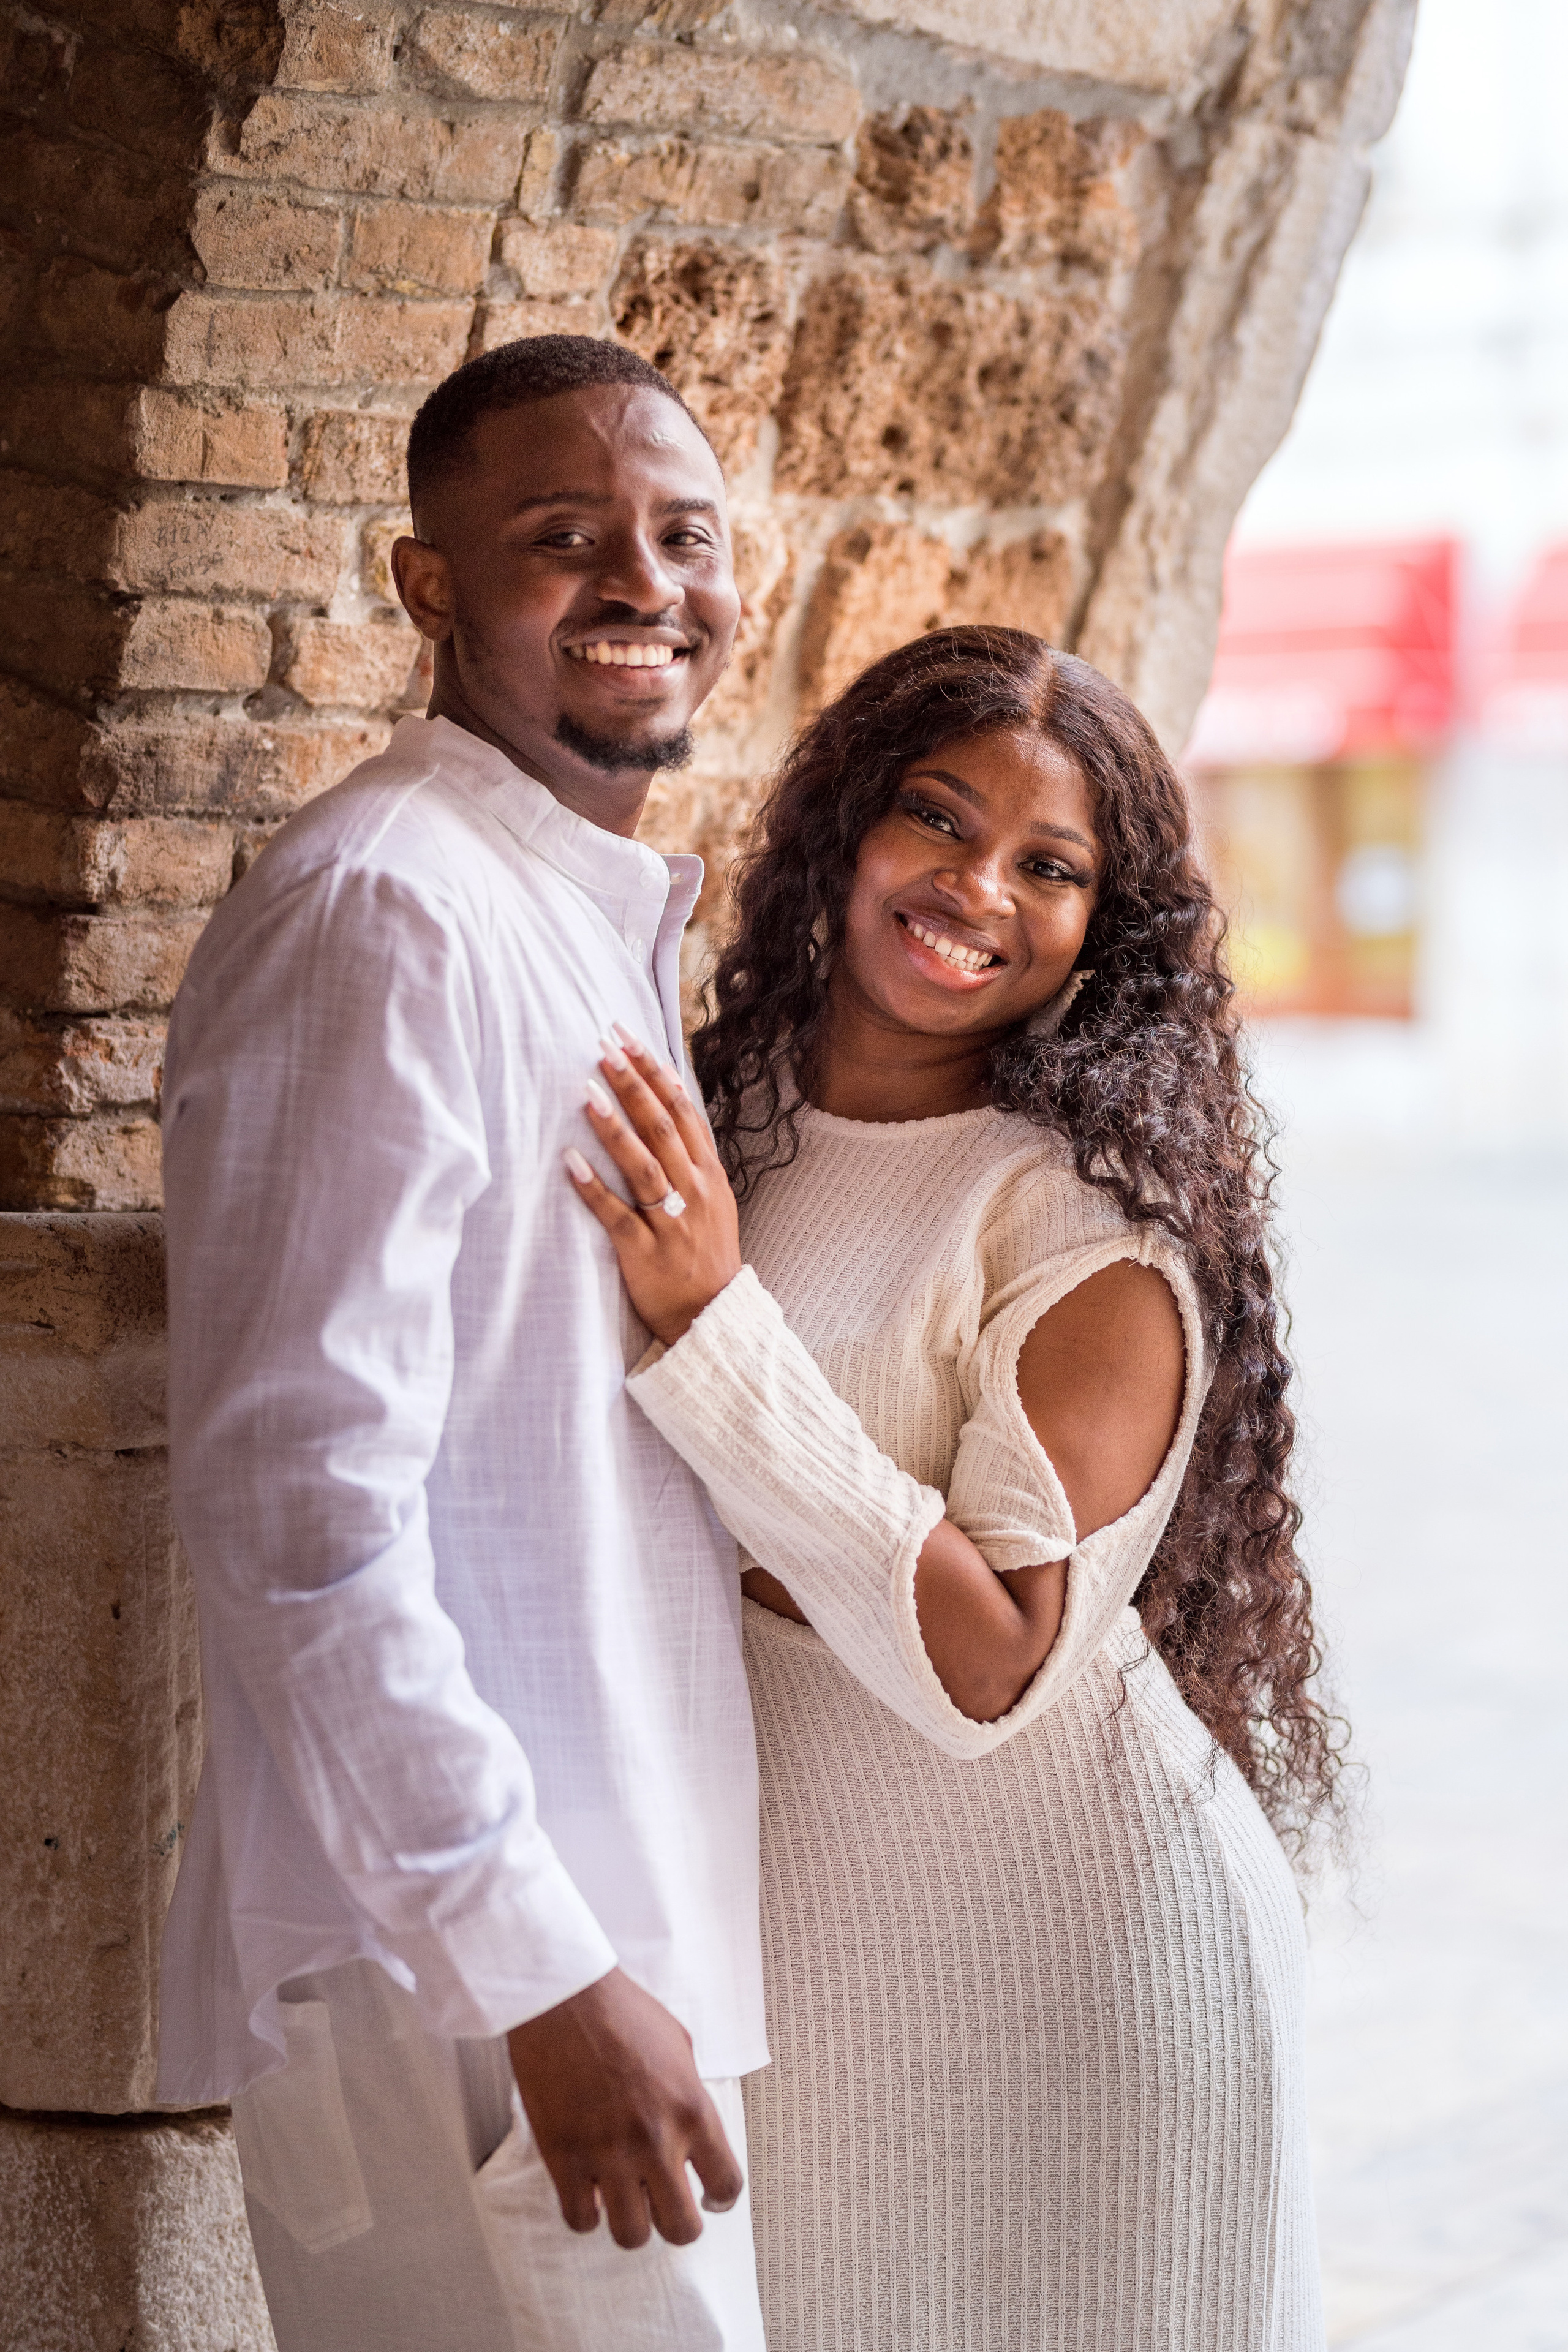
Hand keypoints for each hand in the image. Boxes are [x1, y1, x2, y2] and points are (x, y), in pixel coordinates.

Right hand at [506, 1967, 743, 2247]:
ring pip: (631, 2236)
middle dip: (676, 2224)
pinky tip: (588, 2189)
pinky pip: (580, 2219)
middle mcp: (656, 2141)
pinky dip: (586, 2212)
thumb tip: (690, 2134)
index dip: (720, 2200)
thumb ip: (689, 2095)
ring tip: (623, 2199)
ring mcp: (608, 2154)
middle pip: (682, 2229)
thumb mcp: (679, 2046)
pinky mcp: (564, 2158)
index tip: (708, 2199)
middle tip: (663, 2204)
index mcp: (693, 2109)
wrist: (564, 1997)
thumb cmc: (622, 2011)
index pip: (727, 2184)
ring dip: (630, 2222)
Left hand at [565, 1025, 741, 1345]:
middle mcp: (694, 1191)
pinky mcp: (645, 1253)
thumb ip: (691, 1153)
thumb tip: (665, 1097)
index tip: (628, 1037)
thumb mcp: (713, 1197)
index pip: (682, 1110)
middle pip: (662, 1128)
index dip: (654, 1071)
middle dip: (633, 1085)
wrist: (715, 1315)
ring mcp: (672, 1222)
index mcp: (709, 1173)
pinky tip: (570, 1163)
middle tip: (604, 1048)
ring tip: (588, 1092)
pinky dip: (594, 1189)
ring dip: (615, 1128)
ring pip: (644, 1166)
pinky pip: (617, 1216)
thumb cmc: (705, 1252)